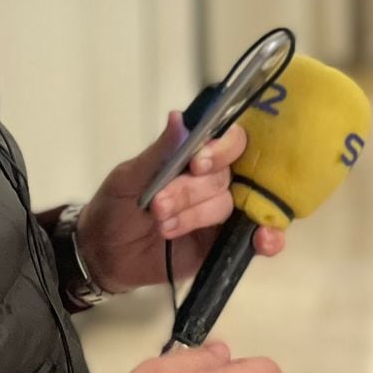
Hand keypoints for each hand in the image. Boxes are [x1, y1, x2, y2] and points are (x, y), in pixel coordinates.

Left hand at [74, 114, 287, 293]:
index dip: (221, 150)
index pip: (229, 142)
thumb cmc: (115, 207)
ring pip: (229, 205)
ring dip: (197, 216)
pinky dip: (268, 238)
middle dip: (191, 192)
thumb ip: (159, 152)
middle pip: (227, 176)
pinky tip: (262, 241)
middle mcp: (214, 181)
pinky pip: (254, 237)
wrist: (105, 255)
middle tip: (159, 206)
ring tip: (164, 226)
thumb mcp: (129, 177)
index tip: (197, 164)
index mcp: (196, 157)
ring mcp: (221, 213)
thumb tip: (178, 118)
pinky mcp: (223, 243)